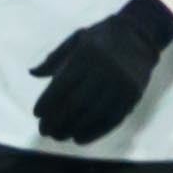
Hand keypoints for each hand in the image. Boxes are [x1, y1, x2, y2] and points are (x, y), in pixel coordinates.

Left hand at [28, 0, 172, 145]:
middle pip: (75, 103)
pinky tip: (80, 138)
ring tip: (59, 136)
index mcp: (86, 54)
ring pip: (93, 114)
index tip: (36, 114)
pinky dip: (95, 132)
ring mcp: (121, 84)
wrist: (140, 34)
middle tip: (44, 131)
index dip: (47, 102)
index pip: (62, 84)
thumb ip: (54, 57)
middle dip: (57, 120)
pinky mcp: (133, 95)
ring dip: (73, 129)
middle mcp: (105, 70)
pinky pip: (112, 119)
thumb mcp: (77, 39)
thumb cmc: (102, 36)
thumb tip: (32, 73)